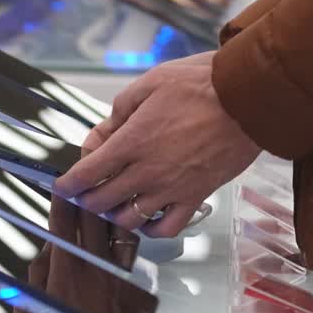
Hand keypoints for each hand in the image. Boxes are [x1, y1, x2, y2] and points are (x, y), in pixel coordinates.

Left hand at [56, 51, 261, 236]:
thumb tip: (104, 133)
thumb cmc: (202, 84)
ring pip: (128, 219)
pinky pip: (166, 227)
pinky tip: (148, 217)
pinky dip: (151, 228)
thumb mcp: (150, 84)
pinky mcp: (196, 197)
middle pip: (100, 202)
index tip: (62, 185)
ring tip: (116, 204)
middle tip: (86, 193)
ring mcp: (171, 188)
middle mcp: (147, 171)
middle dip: (86, 200)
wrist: (249, 99)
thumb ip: (119, 111)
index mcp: (131, 141)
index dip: (67, 184)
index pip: (85, 174)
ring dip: (115, 215)